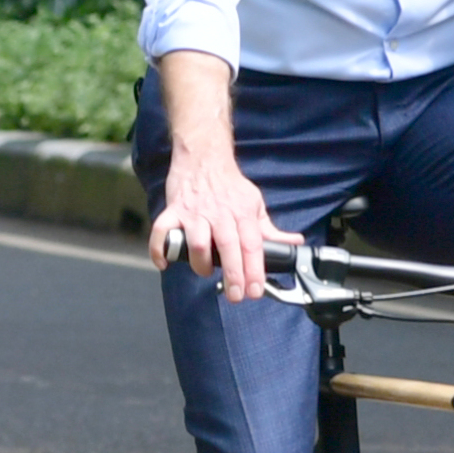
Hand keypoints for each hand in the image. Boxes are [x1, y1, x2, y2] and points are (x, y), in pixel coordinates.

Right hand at [155, 148, 299, 300]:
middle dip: (234, 275)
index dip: (254, 270)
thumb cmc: (230, 185)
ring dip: (200, 263)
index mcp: (243, 213)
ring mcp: (195, 212)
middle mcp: (219, 213)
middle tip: (236, 295)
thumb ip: (272, 229)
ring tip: (205, 272)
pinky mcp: (173, 210)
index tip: (255, 290)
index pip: (252, 245)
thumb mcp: (255, 204)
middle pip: (228, 247)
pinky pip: (162, 231)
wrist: (204, 157)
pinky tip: (164, 263)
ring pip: (196, 242)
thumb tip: (294, 244)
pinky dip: (159, 248)